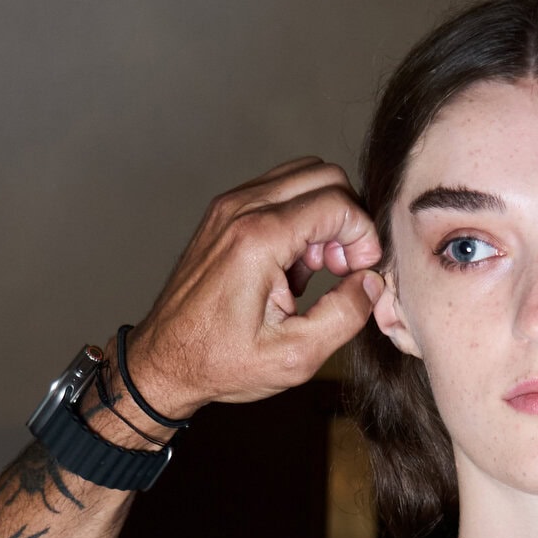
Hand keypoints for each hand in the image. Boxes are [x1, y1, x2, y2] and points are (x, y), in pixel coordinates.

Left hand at [124, 158, 384, 420]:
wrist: (164, 361)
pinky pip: (278, 190)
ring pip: (303, 175)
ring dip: (324, 215)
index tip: (360, 272)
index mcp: (258, 239)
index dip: (363, 236)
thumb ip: (344, 316)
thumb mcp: (295, 356)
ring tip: (318, 266)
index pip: (338, 203)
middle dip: (347, 220)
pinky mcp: (224, 213)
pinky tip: (293, 264)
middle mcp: (241, 210)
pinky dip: (299, 216)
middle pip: (325, 176)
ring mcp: (228, 206)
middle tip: (342, 267)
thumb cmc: (220, 362)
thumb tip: (372, 284)